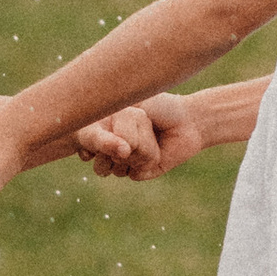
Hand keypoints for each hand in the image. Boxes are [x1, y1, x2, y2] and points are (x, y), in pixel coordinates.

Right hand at [75, 94, 195, 179]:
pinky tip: (157, 152)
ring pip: (116, 168)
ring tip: (149, 138)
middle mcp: (112, 144)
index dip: (91, 142)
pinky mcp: (139, 171)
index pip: (88, 139)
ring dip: (135, 154)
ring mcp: (124, 160)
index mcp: (105, 124)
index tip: (95, 143)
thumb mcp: (134, 101)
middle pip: (100, 158)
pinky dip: (146, 163)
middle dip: (116, 147)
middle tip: (131, 131)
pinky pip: (134, 174)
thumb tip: (101, 138)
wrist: (188, 121)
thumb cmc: (161, 106)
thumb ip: (113, 110)